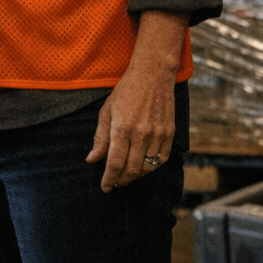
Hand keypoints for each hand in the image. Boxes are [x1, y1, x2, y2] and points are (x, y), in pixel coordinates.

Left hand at [86, 11, 185, 191]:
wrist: (152, 74)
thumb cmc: (126, 91)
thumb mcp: (107, 111)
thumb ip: (100, 138)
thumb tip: (92, 160)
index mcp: (122, 129)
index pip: (114, 164)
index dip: (109, 180)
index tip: (105, 187)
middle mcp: (141, 134)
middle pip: (131, 170)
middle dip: (121, 180)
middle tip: (115, 183)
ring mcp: (157, 134)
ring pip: (147, 168)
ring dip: (136, 176)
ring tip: (128, 175)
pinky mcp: (169, 133)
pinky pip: (161, 159)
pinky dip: (152, 167)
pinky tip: (144, 165)